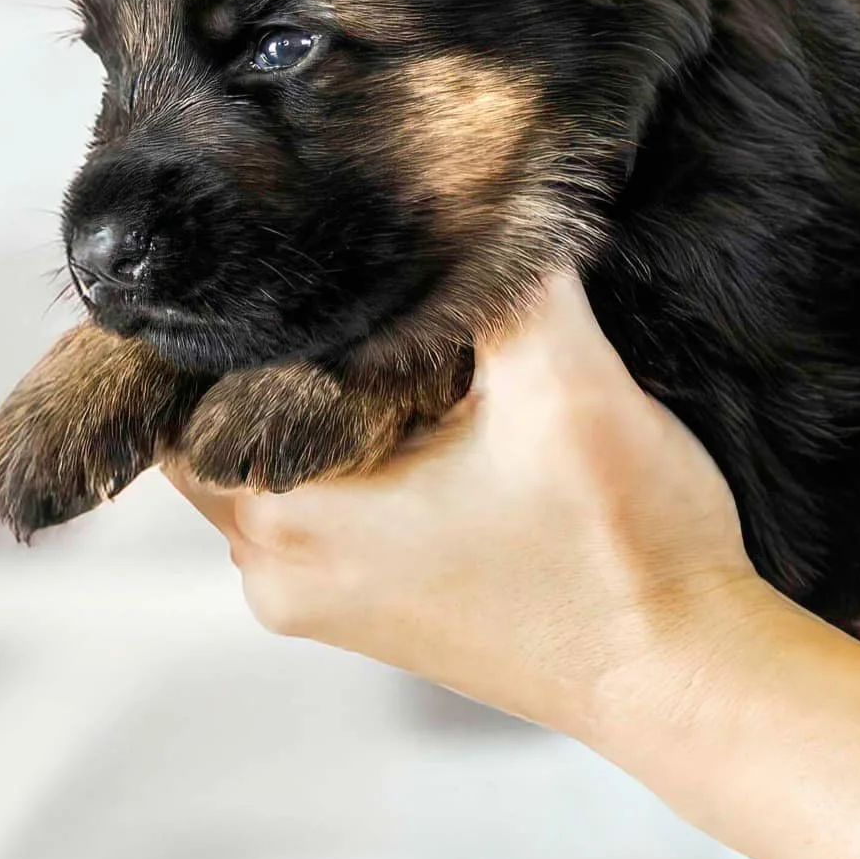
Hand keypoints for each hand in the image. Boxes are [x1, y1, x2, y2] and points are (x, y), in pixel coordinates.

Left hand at [162, 270, 778, 742]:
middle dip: (267, 351)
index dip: (204, 315)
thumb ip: (509, 274)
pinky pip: (321, 507)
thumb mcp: (570, 384)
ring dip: (315, 402)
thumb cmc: (627, 554)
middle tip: (327, 264)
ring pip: (272, 467)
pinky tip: (424, 405)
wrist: (688, 678)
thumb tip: (476, 181)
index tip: (256, 241)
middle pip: (213, 432)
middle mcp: (281, 575)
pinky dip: (351, 450)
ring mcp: (328, 602)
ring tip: (383, 324)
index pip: (171, 400)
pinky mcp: (381, 609)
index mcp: (293, 520)